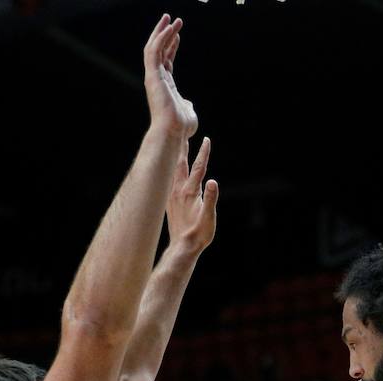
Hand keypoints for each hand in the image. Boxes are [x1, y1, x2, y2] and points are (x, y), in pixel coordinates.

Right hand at [143, 15, 197, 138]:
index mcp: (165, 85)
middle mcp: (157, 78)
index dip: (171, 45)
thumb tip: (189, 104)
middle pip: (159, 50)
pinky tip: (170, 28)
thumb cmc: (181, 126)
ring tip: (170, 18)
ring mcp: (153, 76)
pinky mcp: (152, 76)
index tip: (178, 33)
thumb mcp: (188, 111)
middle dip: (165, 33)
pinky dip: (161, 38)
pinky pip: (154, 51)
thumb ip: (187, 104)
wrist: (173, 132)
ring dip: (162, 31)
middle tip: (173, 19)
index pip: (166, 60)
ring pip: (154, 47)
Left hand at [166, 136, 218, 254]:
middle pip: (182, 164)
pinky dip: (170, 170)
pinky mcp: (168, 201)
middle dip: (184, 148)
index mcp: (190, 192)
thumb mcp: (209, 218)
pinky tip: (169, 169)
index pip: (199, 168)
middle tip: (183, 132)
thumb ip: (211, 199)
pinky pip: (168, 180)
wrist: (183, 247)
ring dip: (176, 157)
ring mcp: (172, 195)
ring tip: (176, 146)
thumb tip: (213, 182)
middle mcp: (179, 190)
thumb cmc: (199, 234)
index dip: (204, 153)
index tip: (206, 139)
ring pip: (173, 170)